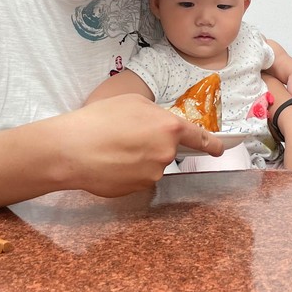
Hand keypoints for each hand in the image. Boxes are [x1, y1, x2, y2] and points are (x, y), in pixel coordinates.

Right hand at [59, 94, 224, 196]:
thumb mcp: (134, 101)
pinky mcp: (137, 189)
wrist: (73, 149)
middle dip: (153, 145)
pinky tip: (109, 162)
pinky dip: (127, 171)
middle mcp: (166, 153)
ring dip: (138, 159)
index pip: (200, 138)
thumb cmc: (100, 119)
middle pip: (168, 151)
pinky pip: (138, 178)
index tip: (219, 148)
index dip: (212, 144)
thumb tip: (160, 126)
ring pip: (151, 165)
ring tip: (113, 148)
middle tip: (126, 137)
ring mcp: (152, 174)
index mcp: (169, 127)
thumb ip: (156, 114)